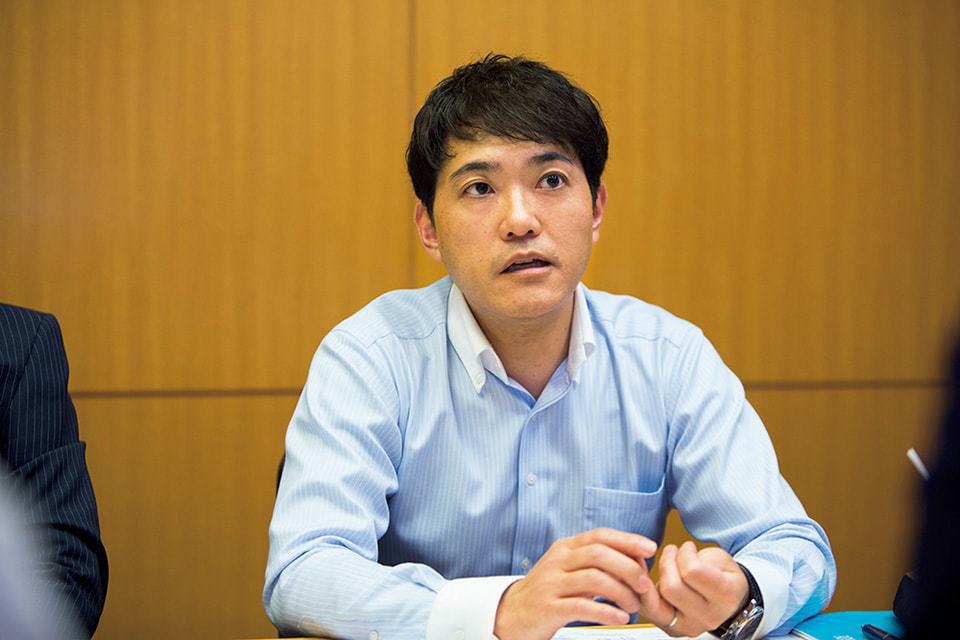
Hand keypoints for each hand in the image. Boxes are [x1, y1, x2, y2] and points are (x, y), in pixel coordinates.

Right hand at [493, 528, 657, 639]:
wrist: (511, 614)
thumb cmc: (548, 592)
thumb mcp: (569, 570)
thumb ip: (596, 563)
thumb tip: (636, 559)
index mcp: (565, 548)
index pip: (599, 536)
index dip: (627, 539)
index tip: (650, 548)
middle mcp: (558, 561)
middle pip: (598, 554)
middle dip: (628, 567)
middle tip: (644, 584)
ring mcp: (551, 584)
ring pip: (593, 579)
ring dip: (621, 592)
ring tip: (634, 606)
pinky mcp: (548, 608)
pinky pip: (582, 607)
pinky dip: (606, 612)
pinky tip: (620, 618)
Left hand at [639, 541, 748, 636]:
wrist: (729, 602)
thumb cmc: (724, 577)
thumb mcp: (721, 559)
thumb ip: (697, 558)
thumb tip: (671, 557)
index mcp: (725, 595)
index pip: (692, 571)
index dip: (685, 553)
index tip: (688, 547)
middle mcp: (708, 616)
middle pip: (671, 587)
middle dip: (667, 562)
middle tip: (672, 552)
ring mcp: (690, 627)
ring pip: (656, 602)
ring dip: (654, 579)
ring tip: (664, 567)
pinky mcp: (673, 630)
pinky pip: (648, 611)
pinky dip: (644, 592)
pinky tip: (650, 579)